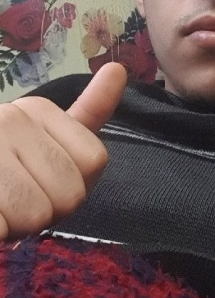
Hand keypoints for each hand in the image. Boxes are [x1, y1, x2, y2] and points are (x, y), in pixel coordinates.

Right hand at [0, 62, 126, 240]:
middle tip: (17, 199)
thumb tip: (119, 69)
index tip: (44, 178)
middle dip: (47, 210)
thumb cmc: (2, 160)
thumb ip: (87, 111)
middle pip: (70, 194)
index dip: (75, 184)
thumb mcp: (43, 133)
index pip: (94, 161)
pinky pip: (3, 227)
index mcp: (36, 110)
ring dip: (17, 227)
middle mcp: (9, 120)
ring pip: (36, 216)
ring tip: (1, 206)